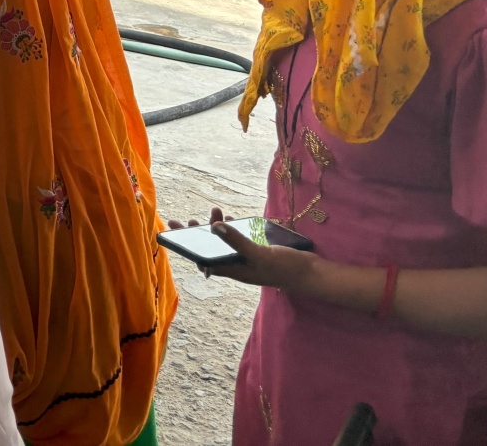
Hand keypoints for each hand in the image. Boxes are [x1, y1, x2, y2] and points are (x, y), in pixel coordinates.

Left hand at [165, 206, 315, 291]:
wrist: (311, 274)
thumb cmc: (285, 268)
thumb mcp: (259, 255)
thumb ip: (237, 242)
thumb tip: (214, 227)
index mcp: (233, 270)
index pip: (202, 258)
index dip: (186, 245)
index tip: (174, 230)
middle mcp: (237, 266)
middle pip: (210, 250)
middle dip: (199, 234)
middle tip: (191, 220)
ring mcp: (247, 259)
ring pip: (225, 243)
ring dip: (217, 228)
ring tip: (215, 211)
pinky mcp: (257, 252)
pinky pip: (239, 240)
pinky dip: (233, 229)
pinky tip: (233, 218)